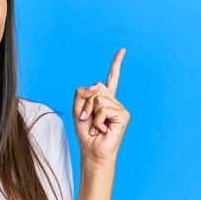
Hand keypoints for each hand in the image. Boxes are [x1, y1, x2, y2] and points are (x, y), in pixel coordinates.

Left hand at [72, 49, 130, 170]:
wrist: (91, 149)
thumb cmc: (85, 131)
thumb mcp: (77, 109)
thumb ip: (82, 93)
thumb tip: (98, 85)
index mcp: (104, 98)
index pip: (111, 78)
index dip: (116, 64)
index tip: (122, 50)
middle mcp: (113, 100)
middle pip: (95, 88)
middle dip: (85, 104)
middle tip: (88, 119)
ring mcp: (119, 107)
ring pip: (98, 99)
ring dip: (91, 114)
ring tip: (96, 126)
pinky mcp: (123, 115)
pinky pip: (104, 109)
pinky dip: (98, 120)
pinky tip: (103, 129)